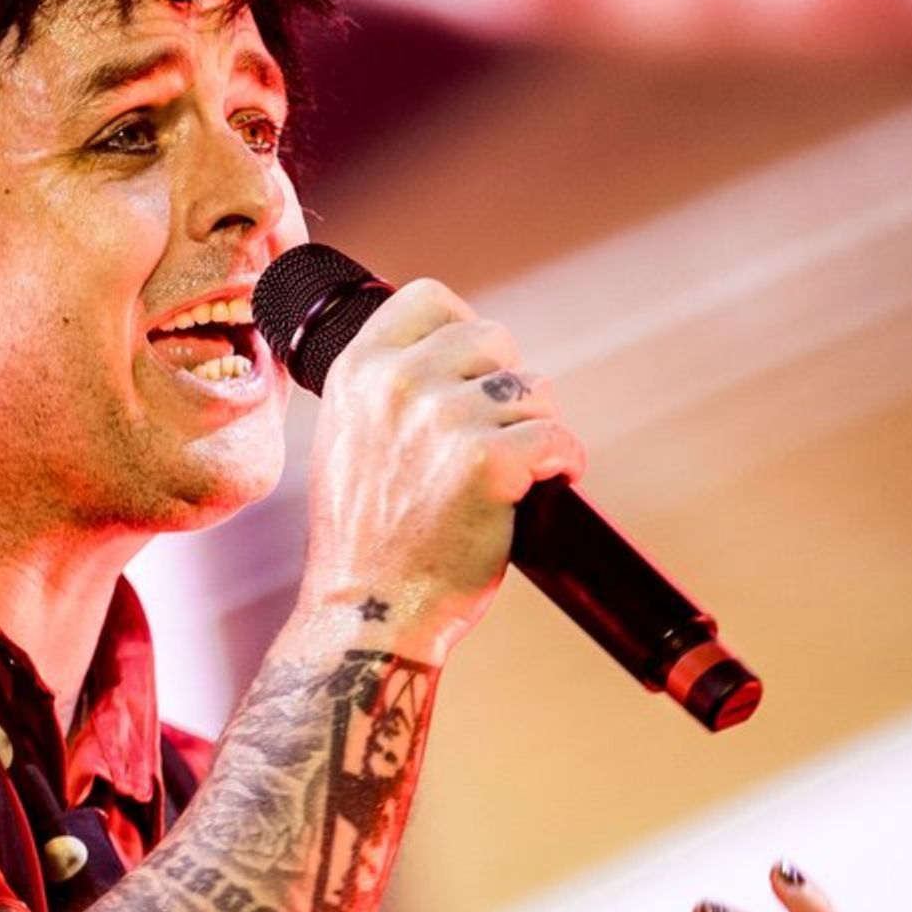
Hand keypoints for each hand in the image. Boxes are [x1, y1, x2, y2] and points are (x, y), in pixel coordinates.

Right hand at [299, 278, 584, 656]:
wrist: (366, 613)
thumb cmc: (364, 538)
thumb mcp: (347, 439)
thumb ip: (385, 391)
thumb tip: (449, 360)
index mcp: (358, 370)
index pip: (431, 299)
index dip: (463, 330)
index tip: (472, 372)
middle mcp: (398, 383)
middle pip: (493, 338)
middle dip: (506, 386)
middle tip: (497, 436)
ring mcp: (444, 419)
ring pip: (534, 389)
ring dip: (535, 427)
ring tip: (515, 472)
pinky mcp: (489, 462)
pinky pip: (558, 440)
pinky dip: (564, 464)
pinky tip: (546, 486)